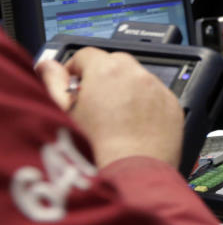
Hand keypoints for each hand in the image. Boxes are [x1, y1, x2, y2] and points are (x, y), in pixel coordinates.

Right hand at [42, 48, 183, 168]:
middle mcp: (136, 74)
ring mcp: (158, 89)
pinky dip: (146, 103)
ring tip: (115, 116)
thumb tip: (49, 67)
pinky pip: (157, 96)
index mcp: (107, 71)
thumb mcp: (63, 111)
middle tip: (93, 100)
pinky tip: (134, 124)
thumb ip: (53, 82)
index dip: (75, 68)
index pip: (86, 54)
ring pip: (138, 78)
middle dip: (102, 75)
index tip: (72, 82)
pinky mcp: (172, 105)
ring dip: (126, 88)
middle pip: (116, 62)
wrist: (132, 170)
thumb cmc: (96, 146)